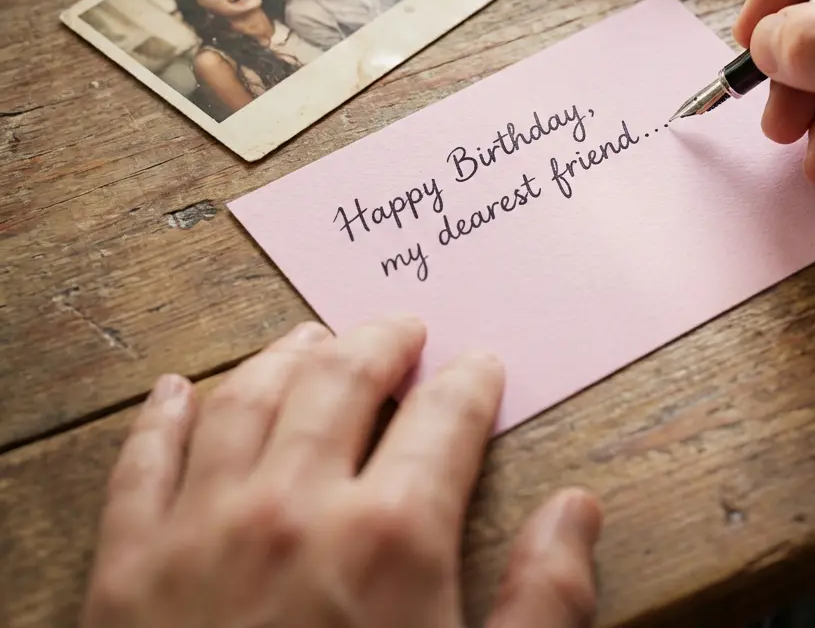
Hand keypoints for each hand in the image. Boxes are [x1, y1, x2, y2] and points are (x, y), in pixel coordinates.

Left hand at [81, 319, 601, 627]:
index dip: (470, 381)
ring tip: (311, 338)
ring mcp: (199, 532)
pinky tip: (172, 390)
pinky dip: (158, 418)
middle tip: (401, 327)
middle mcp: (292, 508)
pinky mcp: (124, 573)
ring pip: (245, 399)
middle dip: (382, 342)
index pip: (445, 417)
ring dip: (284, 356)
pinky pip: (141, 465)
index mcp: (390, 538)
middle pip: (342, 380)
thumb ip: (545, 604)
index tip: (480, 365)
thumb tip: (577, 509)